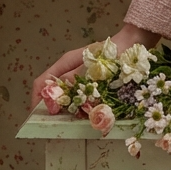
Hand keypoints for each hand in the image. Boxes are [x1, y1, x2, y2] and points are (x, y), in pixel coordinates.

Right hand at [29, 23, 158, 108]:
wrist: (134, 44)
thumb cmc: (113, 51)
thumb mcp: (93, 64)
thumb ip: (75, 76)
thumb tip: (56, 89)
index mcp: (65, 63)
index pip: (41, 83)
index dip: (36, 100)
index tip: (36, 118)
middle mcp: (70, 72)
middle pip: (53, 94)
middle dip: (54, 110)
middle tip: (58, 125)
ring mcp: (81, 79)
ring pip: (68, 99)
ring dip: (70, 111)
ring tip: (76, 121)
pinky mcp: (93, 85)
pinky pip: (83, 100)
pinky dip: (84, 108)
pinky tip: (91, 115)